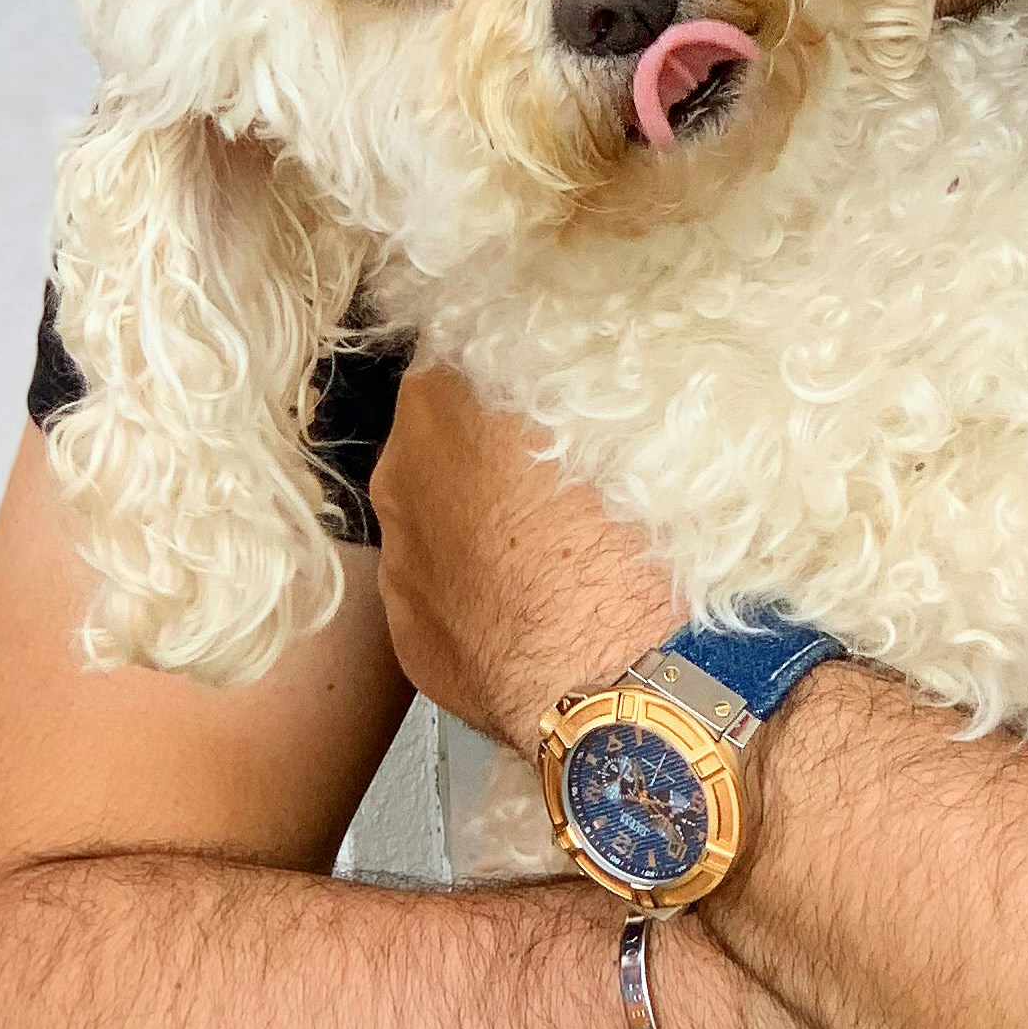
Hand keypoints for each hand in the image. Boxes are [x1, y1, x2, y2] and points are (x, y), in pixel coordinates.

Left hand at [371, 363, 680, 749]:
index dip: (509, 376)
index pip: (461, 351)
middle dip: (488, 454)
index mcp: (446, 396)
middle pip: (441, 439)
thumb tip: (567, 373)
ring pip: (436, 521)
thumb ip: (566, 383)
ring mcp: (398, 554)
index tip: (547, 396)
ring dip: (480, 526)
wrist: (617, 676)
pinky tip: (531, 612)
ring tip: (552, 556)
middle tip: (559, 482)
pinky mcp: (407, 631)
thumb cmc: (629, 539)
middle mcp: (402, 469)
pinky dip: (477, 595)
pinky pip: (441, 594)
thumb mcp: (621, 423)